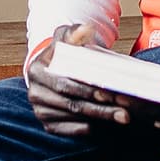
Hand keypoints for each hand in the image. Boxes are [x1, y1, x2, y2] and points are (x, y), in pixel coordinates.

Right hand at [25, 22, 135, 136]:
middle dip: (100, 109)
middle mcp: (35, 94)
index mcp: (37, 71)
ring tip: (123, 117)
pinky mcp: (49, 125)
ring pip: (74, 119)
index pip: (64, 84)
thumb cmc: (64, 54)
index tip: (110, 93)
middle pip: (72, 104)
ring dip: (101, 119)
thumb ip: (76, 32)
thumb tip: (86, 28)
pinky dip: (90, 129)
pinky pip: (71, 131)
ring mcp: (41, 111)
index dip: (88, 90)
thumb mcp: (67, 38)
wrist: (55, 71)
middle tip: (124, 111)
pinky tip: (108, 126)